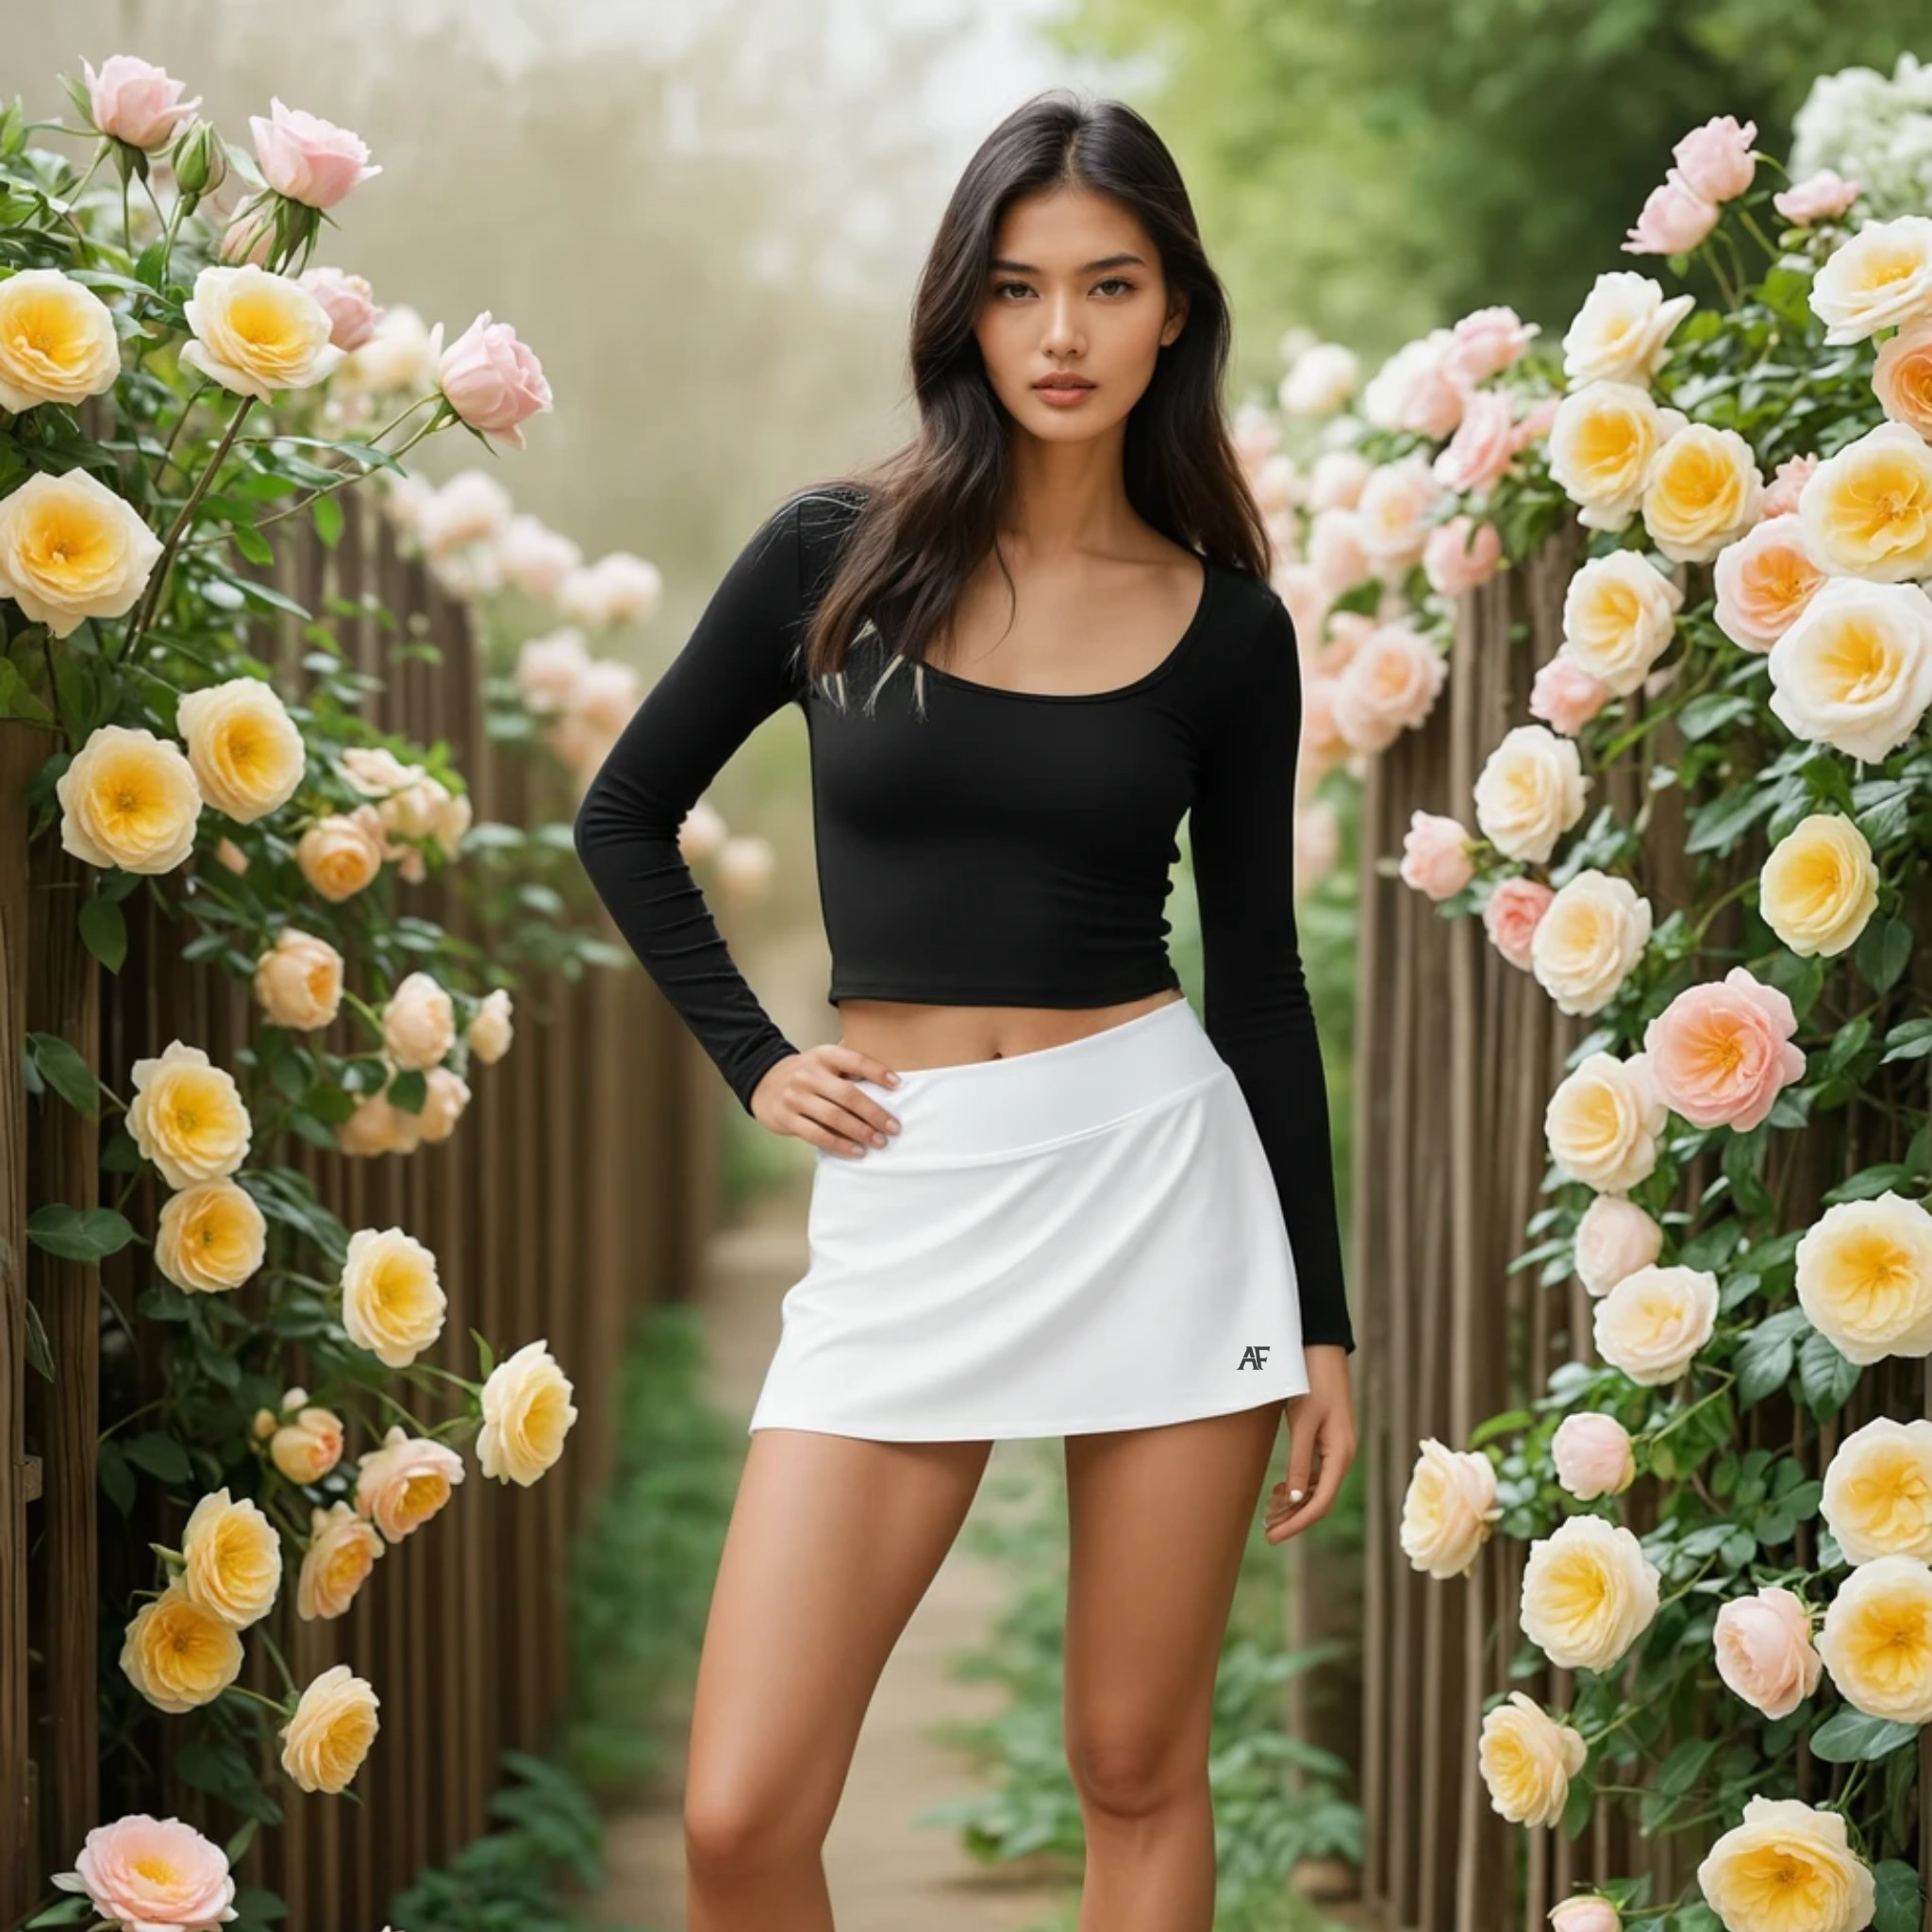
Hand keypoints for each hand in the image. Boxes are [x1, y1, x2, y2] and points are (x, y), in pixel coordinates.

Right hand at [750, 1043, 903, 1155]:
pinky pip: (817, 1135)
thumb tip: (891, 1079)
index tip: (897, 1085)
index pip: (854, 1060)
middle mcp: (808, 1074)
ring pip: (834, 1117)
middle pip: (847, 1095)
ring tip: (879, 1142)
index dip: (877, 1072)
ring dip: (860, 1132)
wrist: (763, 1081)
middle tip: (893, 1127)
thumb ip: (849, 1066)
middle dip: (874, 1113)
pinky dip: (840, 1145)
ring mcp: (795, 1097)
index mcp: (823, 1056)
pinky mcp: (787, 1118)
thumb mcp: (823, 1060)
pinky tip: (857, 1151)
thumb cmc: (806, 1074)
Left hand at [1264, 1345, 1355, 1543]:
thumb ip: (1300, 1461)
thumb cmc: (1310, 1382)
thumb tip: (1296, 1500)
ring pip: (1318, 1487)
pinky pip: (1316, 1472)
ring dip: (1295, 1503)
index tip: (1272, 1536)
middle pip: (1320, 1499)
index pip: (1320, 1503)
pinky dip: (1299, 1485)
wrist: (1320, 1349)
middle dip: (1294, 1518)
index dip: (1297, 1524)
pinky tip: (1281, 1489)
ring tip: (1269, 1513)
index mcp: (1341, 1454)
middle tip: (1267, 1532)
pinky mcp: (1328, 1438)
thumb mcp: (1303, 1423)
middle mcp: (1343, 1455)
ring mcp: (1337, 1447)